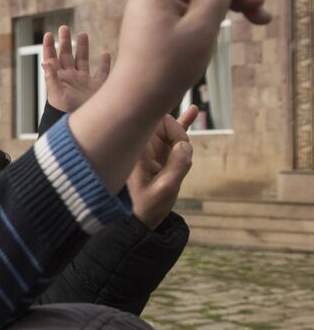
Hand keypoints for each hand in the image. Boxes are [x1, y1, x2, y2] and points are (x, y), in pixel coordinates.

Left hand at [41, 25, 109, 113]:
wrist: (85, 126)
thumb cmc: (67, 113)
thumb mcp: (57, 95)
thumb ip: (51, 79)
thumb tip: (45, 63)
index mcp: (60, 79)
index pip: (52, 59)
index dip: (49, 47)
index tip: (49, 34)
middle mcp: (71, 79)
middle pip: (67, 56)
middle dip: (65, 42)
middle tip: (64, 27)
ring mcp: (85, 83)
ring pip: (83, 60)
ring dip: (82, 47)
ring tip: (82, 33)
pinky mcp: (98, 88)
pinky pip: (102, 73)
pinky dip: (105, 63)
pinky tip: (106, 54)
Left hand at [129, 106, 197, 228]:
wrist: (139, 218)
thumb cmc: (147, 205)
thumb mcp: (166, 188)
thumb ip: (178, 164)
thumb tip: (185, 145)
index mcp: (137, 148)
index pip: (156, 120)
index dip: (174, 128)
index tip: (181, 147)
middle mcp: (141, 145)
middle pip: (163, 123)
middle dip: (178, 134)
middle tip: (181, 156)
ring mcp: (150, 149)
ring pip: (170, 131)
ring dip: (182, 138)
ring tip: (185, 139)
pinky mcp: (158, 154)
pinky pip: (171, 136)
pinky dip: (182, 126)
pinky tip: (192, 111)